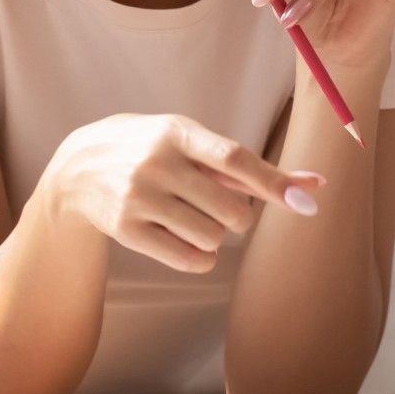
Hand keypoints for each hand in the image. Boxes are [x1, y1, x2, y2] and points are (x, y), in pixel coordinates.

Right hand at [42, 113, 324, 273]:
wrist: (78, 170)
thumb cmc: (154, 151)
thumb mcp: (191, 143)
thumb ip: (249, 166)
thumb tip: (316, 185)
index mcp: (178, 133)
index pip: (235, 159)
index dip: (274, 182)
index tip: (308, 201)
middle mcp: (156, 163)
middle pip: (232, 211)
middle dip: (239, 218)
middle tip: (221, 208)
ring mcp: (138, 197)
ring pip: (212, 239)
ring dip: (216, 237)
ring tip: (194, 219)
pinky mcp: (126, 230)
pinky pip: (189, 260)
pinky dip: (202, 258)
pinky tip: (187, 242)